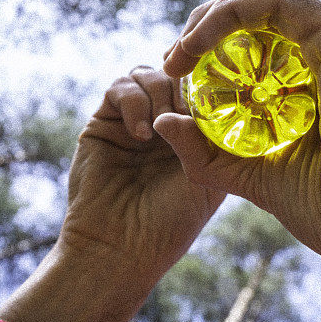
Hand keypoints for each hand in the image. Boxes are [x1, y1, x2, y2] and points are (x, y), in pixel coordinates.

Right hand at [0, 68, 223, 321]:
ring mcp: (135, 120)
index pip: (205, 89)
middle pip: (177, 74)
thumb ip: (206, 135)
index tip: (216, 97)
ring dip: (160, 92)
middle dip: (184, 85)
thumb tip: (199, 92)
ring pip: (149, 74)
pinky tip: (142, 134)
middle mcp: (166, 123)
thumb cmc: (171, 222)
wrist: (121, 248)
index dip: (210, 85)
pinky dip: (134, 102)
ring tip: (163, 126)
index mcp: (196, 134)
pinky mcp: (105, 122)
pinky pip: (120, 88)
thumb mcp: (206, 177)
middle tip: (186, 112)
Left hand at [157, 0, 320, 301]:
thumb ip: (209, 150)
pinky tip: (196, 48)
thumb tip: (162, 121)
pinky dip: (227, 17)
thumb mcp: (254, 175)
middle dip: (206, 30)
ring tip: (178, 55)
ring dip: (211, 19)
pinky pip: (272, 4)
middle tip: (172, 61)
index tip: (178, 78)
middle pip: (259, 17)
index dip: (213, 51)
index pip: (262, 44)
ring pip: (264, 0)